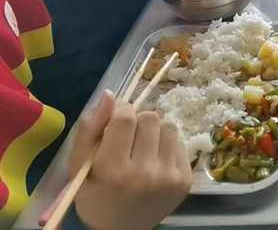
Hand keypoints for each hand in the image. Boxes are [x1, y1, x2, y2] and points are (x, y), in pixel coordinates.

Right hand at [70, 91, 191, 229]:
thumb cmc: (94, 195)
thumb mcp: (79, 164)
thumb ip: (90, 128)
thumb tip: (110, 95)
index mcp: (113, 170)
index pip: (125, 118)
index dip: (120, 110)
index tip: (116, 118)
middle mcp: (145, 173)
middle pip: (151, 118)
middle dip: (137, 121)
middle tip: (128, 137)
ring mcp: (169, 177)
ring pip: (168, 126)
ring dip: (155, 131)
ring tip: (143, 147)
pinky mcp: (185, 180)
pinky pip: (180, 143)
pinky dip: (167, 145)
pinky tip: (155, 160)